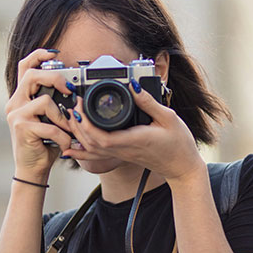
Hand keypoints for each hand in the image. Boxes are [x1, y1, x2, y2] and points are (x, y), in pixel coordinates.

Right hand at [5, 49, 74, 180]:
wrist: (32, 168)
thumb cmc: (44, 143)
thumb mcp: (49, 119)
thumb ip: (54, 103)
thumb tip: (73, 90)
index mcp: (21, 97)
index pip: (24, 66)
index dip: (38, 55)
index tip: (55, 53)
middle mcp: (14, 102)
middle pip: (32, 75)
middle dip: (55, 78)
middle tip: (69, 90)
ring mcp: (16, 115)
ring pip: (44, 101)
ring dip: (63, 117)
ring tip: (67, 130)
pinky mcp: (21, 128)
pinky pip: (50, 126)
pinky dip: (62, 136)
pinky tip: (64, 144)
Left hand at [62, 79, 204, 181]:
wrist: (182, 167)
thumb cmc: (179, 144)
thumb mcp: (169, 117)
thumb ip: (149, 102)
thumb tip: (134, 86)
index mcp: (135, 139)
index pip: (103, 137)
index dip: (87, 123)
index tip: (81, 104)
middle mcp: (124, 149)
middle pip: (91, 143)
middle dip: (78, 124)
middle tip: (74, 105)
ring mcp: (121, 154)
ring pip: (91, 150)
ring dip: (78, 134)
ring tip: (72, 117)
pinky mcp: (121, 155)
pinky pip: (96, 155)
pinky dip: (81, 151)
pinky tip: (70, 148)